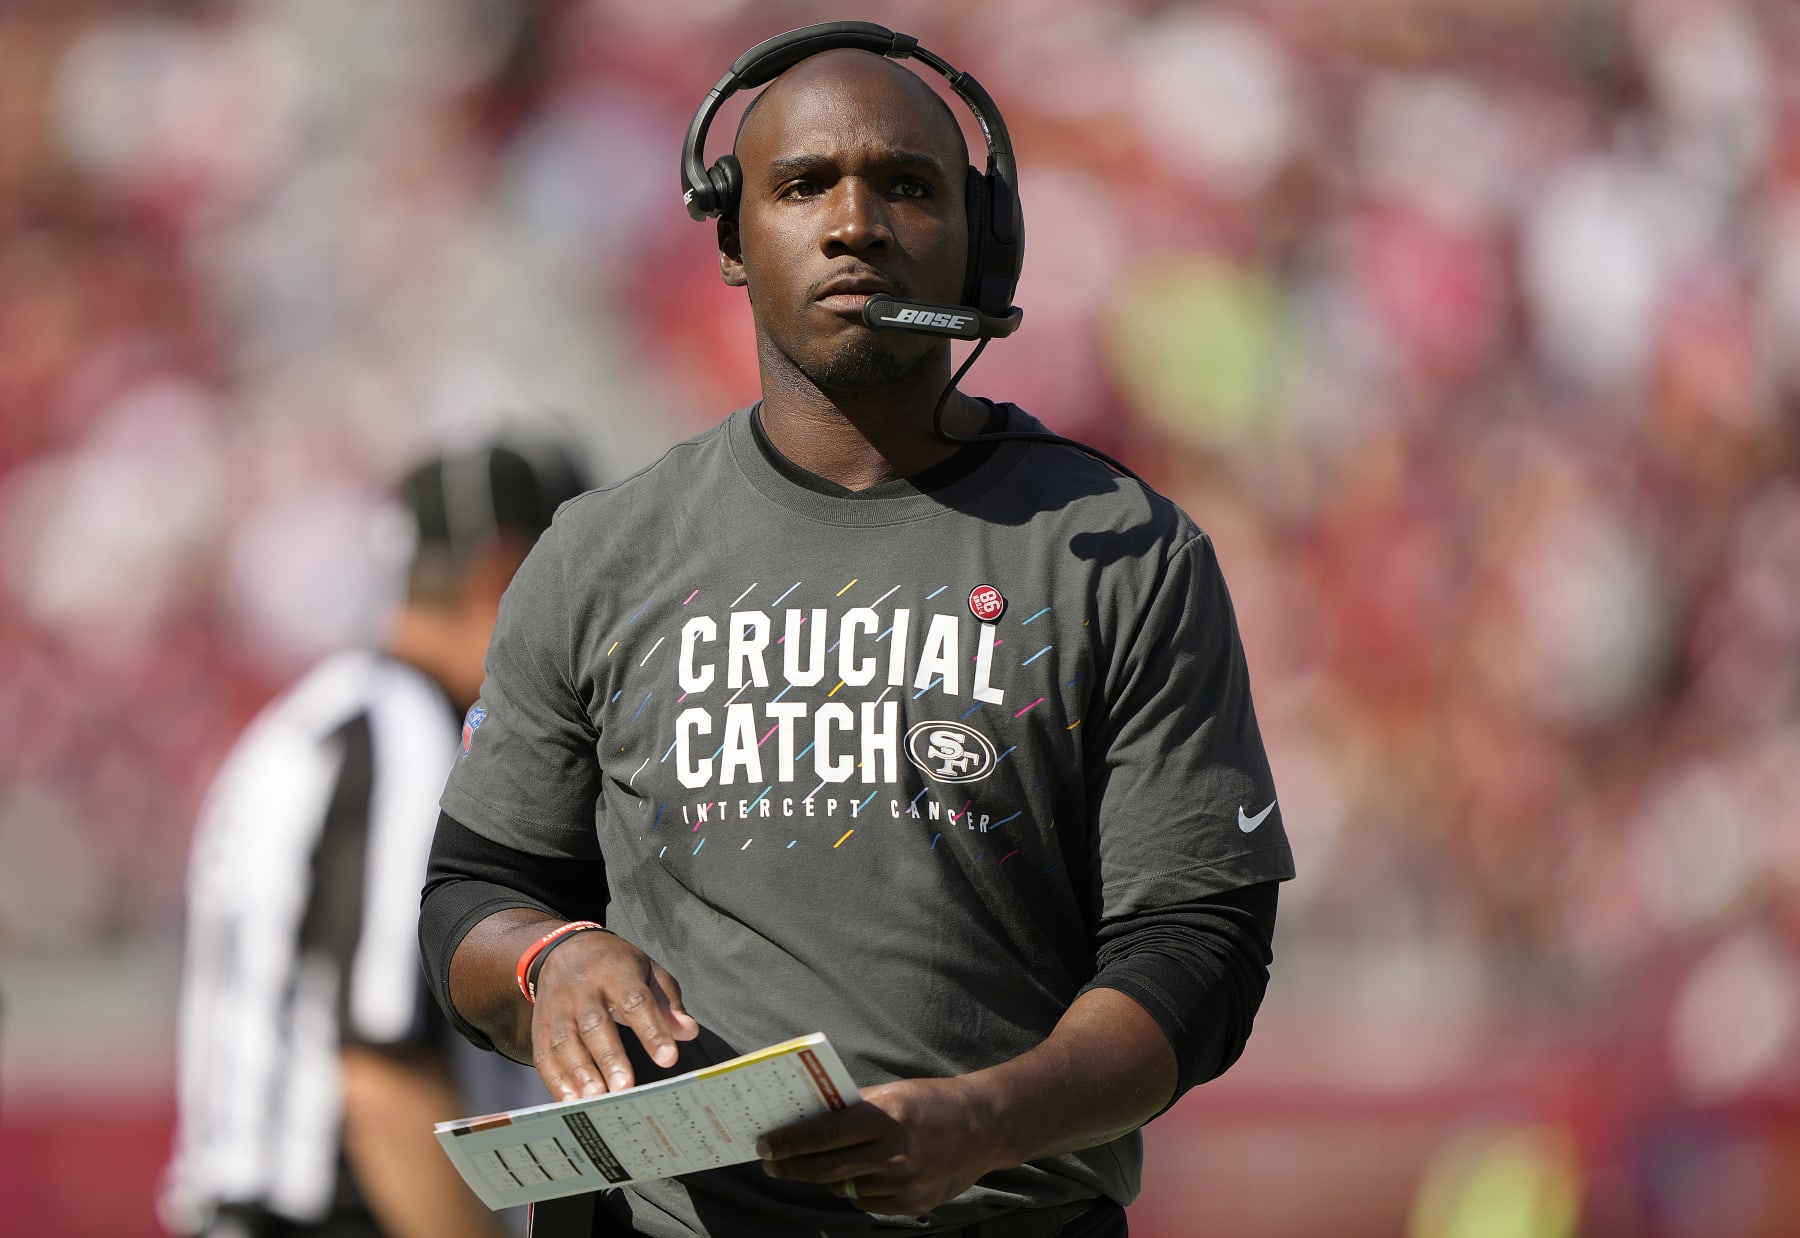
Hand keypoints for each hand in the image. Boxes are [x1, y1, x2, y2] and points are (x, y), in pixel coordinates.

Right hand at [529, 931, 699, 1098]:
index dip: (652, 1031)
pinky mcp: (539, 1026)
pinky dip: (556, 1081)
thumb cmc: (614, 966)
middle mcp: (582, 989)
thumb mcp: (648, 971)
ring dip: (580, 1073)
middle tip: (625, 1087)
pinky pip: (543, 1056)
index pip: (636, 1001)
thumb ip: (669, 1003)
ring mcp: (556, 1008)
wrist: (563, 948)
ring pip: (564, 1041)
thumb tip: (688, 1032)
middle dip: (610, 1057)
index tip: (668, 1059)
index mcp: (615, 972)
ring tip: (597, 1099)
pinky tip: (571, 1101)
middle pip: (594, 1024)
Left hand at [755, 1076, 1009, 1218]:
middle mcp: (893, 1153)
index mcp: (885, 1117)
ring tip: (819, 1164)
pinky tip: (865, 1175)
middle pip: (825, 1169)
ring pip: (845, 1188)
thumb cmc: (931, 1102)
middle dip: (791, 1167)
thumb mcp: (892, 1094)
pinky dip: (859, 1189)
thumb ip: (854, 1109)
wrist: (984, 1127)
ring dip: (828, 1177)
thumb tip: (809, 1120)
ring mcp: (904, 1184)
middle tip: (770, 1163)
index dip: (788, 1142)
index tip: (763, 1144)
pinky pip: (868, 1202)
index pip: (822, 1134)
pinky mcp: (912, 1205)